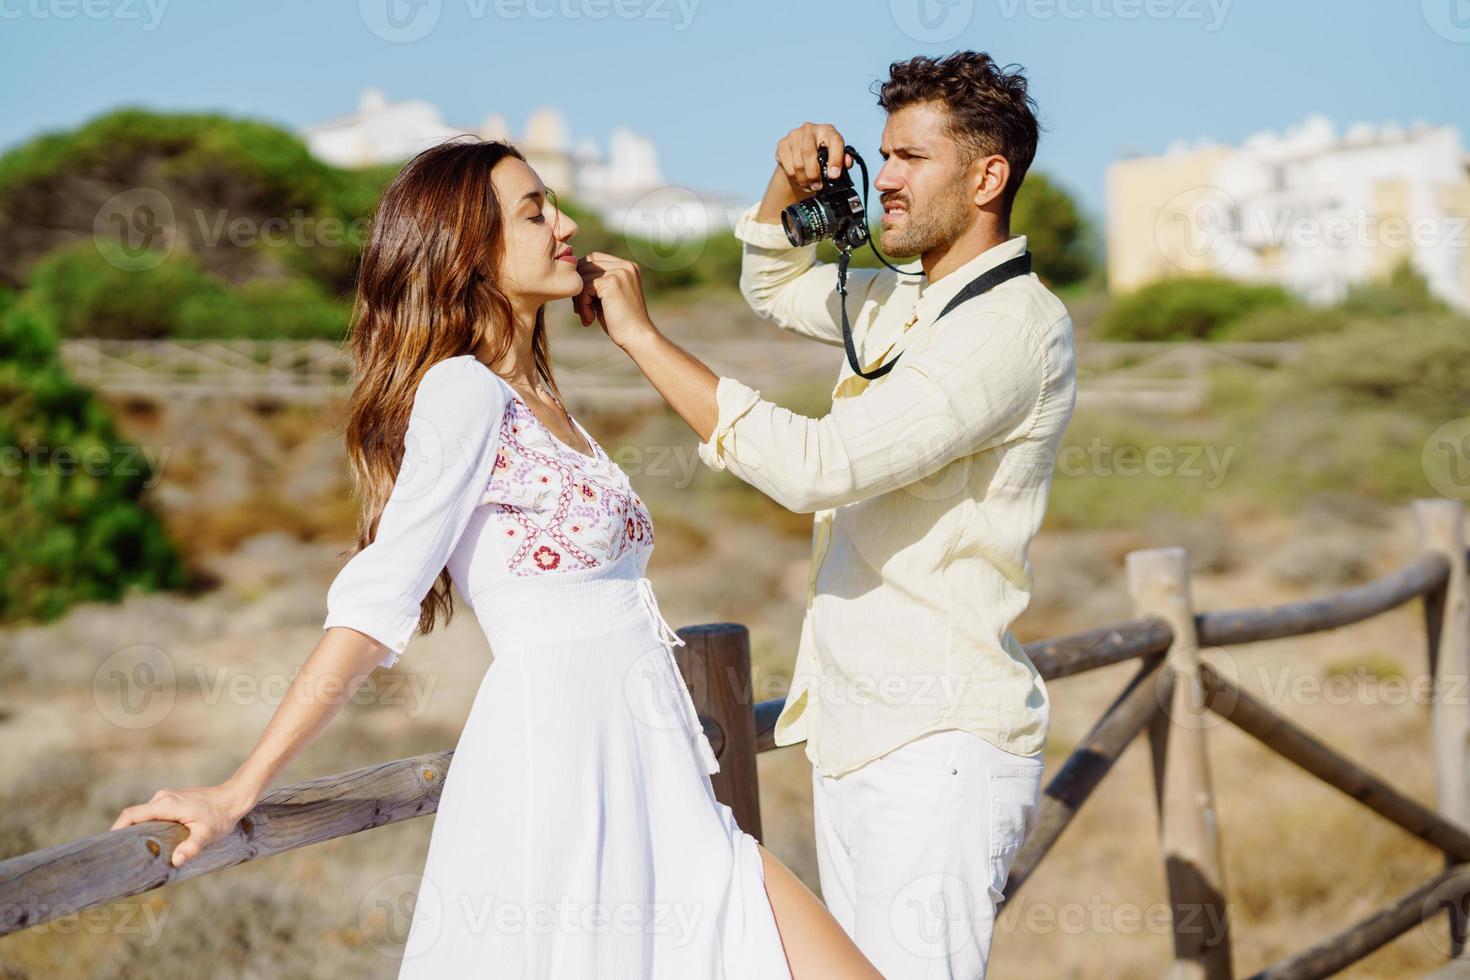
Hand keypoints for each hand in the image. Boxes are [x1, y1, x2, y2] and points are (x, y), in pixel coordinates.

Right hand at [111, 782, 255, 868]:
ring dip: (137, 830)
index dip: (116, 829)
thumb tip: (176, 861)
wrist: (234, 797)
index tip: (108, 845)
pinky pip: (153, 813)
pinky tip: (151, 841)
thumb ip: (191, 847)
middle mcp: (163, 798)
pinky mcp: (173, 800)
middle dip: (124, 833)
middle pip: (134, 815)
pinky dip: (147, 825)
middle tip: (119, 854)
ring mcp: (167, 797)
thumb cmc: (221, 816)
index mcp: (166, 805)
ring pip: (144, 814)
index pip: (131, 815)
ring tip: (133, 851)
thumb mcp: (207, 834)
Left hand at [574, 251, 656, 349]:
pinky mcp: (612, 282)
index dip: (583, 277)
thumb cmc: (622, 322)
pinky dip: (582, 304)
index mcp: (628, 266)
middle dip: (578, 287)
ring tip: (587, 316)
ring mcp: (620, 272)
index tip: (583, 301)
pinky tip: (590, 319)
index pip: (594, 258)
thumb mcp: (609, 297)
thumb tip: (572, 274)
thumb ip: (597, 283)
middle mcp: (626, 265)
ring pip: (583, 276)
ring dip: (579, 299)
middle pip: (586, 264)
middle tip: (581, 310)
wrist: (638, 338)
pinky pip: (584, 287)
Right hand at [776, 123, 853, 194]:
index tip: (834, 176)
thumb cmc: (821, 155)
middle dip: (813, 174)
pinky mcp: (782, 144)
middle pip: (808, 153)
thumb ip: (843, 160)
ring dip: (803, 179)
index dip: (835, 160)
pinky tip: (800, 179)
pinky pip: (787, 166)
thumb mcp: (835, 157)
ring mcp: (794, 135)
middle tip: (818, 187)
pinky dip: (794, 177)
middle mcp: (810, 129)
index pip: (834, 142)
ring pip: (797, 163)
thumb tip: (847, 163)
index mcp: (827, 130)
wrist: (800, 154)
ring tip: (809, 185)